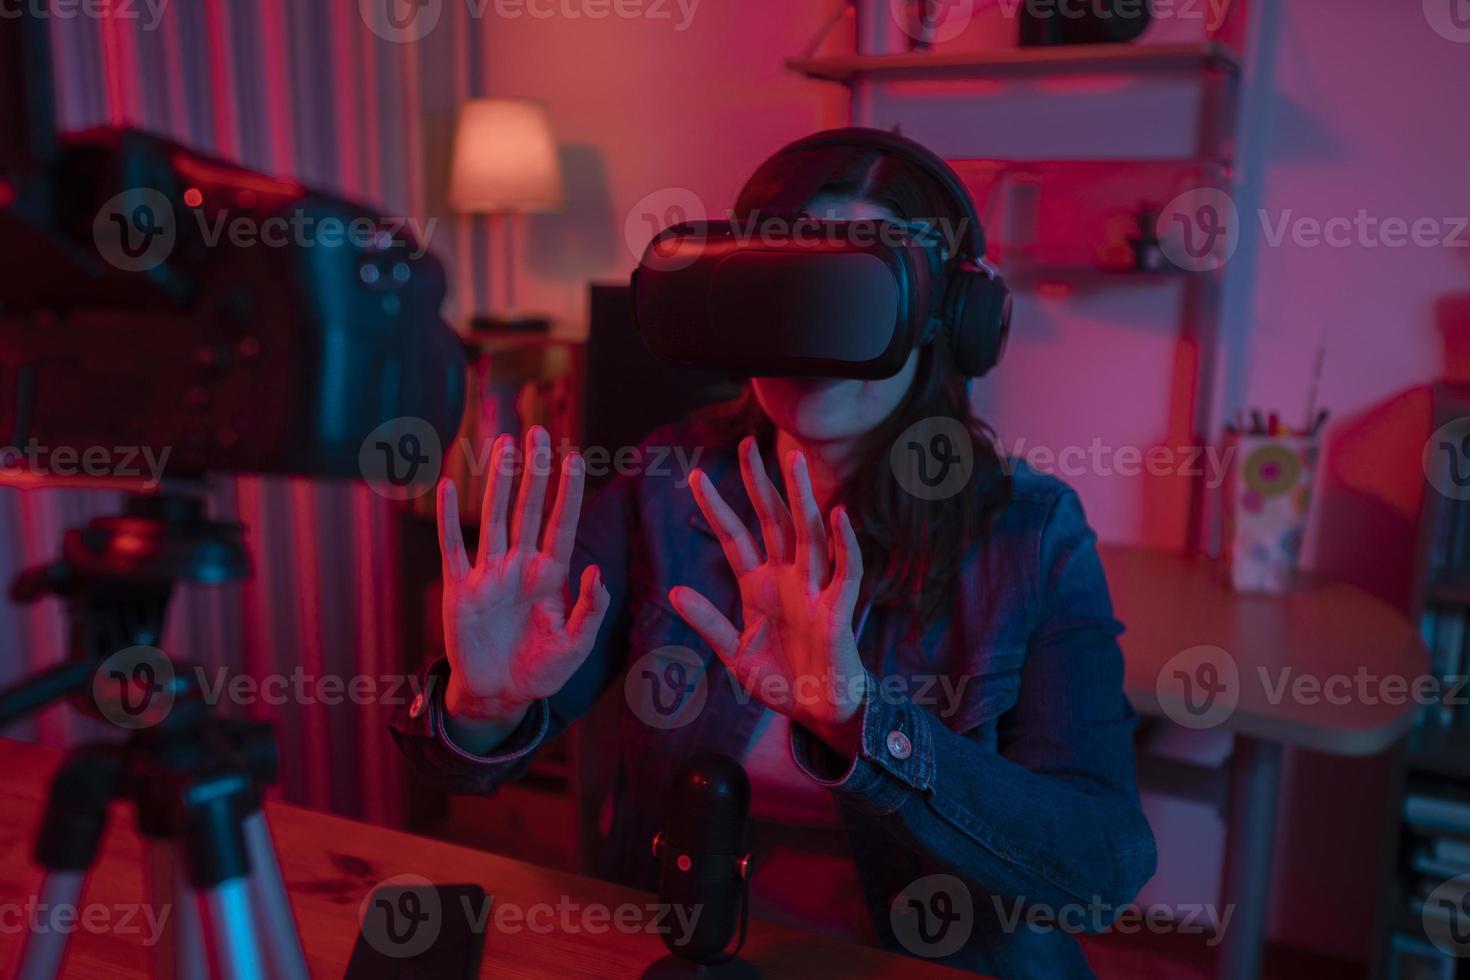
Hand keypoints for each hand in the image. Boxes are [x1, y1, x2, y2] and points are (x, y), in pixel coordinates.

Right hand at [436, 427, 609, 735]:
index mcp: (549, 577)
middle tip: (539, 432)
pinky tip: (446, 485)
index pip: (561, 525)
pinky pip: (452, 547)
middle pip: (528, 509)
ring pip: (493, 517)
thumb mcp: (575, 647)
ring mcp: (488, 574)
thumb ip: (589, 611)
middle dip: (534, 471)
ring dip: (498, 481)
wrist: (499, 697)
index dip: (568, 492)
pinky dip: (448, 518)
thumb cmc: (540, 673)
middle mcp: (519, 566)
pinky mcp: (459, 590)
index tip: (576, 457)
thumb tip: (594, 571)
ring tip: (503, 444)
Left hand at [669, 437, 866, 756]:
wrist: (817, 711)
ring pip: (809, 533)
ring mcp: (814, 589)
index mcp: (759, 585)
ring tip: (794, 461)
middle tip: (748, 444)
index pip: (735, 537)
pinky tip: (839, 516)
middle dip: (760, 483)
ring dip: (802, 498)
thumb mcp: (734, 653)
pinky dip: (844, 544)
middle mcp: (787, 577)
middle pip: (773, 520)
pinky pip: (845, 571)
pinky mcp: (838, 609)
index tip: (695, 476)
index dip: (716, 507)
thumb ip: (708, 622)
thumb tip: (674, 591)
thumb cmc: (780, 680)